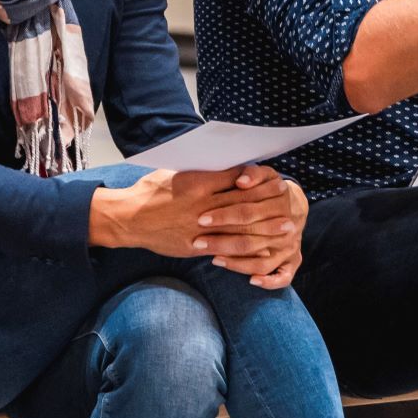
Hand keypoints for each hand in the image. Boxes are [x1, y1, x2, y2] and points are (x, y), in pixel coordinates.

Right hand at [90, 166, 297, 272]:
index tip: (274, 178)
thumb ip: (201, 172)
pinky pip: (224, 248)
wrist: (127, 220)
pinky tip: (263, 249)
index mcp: (196, 183)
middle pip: (242, 202)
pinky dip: (245, 249)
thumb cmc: (150, 191)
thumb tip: (227, 167)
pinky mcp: (194, 246)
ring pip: (238, 227)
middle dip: (269, 202)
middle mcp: (200, 206)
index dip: (258, 178)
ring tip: (285, 226)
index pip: (234, 178)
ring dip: (265, 227)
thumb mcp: (174, 172)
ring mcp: (198, 228)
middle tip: (291, 201)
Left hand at [201, 168, 309, 290]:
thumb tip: (240, 181)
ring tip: (214, 259)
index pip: (247, 212)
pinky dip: (269, 281)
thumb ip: (252, 174)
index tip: (201, 219)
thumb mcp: (265, 175)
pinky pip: (283, 277)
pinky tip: (251, 281)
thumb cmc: (270, 188)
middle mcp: (287, 228)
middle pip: (250, 238)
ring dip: (236, 263)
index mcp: (280, 204)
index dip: (223, 215)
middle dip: (221, 242)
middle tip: (197, 242)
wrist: (296, 206)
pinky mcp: (293, 262)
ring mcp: (290, 247)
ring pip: (262, 261)